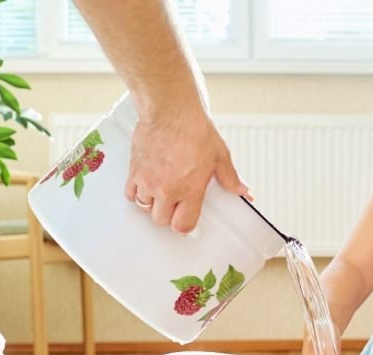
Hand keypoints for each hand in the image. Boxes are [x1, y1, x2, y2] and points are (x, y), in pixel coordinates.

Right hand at [125, 101, 250, 233]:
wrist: (171, 110)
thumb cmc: (194, 129)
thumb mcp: (220, 155)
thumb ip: (230, 178)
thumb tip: (242, 191)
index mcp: (190, 189)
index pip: (183, 225)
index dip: (185, 225)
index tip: (186, 219)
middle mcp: (167, 189)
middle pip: (161, 220)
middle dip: (168, 216)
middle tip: (174, 205)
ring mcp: (148, 180)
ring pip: (145, 208)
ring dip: (153, 204)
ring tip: (161, 193)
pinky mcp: (135, 170)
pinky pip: (130, 193)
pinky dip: (137, 193)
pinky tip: (146, 185)